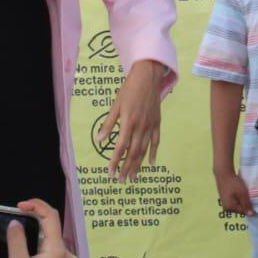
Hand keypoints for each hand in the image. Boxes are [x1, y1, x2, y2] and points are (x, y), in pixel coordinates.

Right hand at [6, 199, 74, 257]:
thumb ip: (16, 240)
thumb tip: (16, 223)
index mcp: (57, 249)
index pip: (50, 216)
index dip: (36, 205)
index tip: (19, 206)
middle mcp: (64, 255)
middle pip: (47, 231)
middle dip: (27, 235)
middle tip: (12, 235)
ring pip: (42, 248)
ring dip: (24, 257)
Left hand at [103, 60, 163, 181]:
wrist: (148, 77)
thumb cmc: (129, 89)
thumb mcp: (115, 105)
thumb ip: (108, 124)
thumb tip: (99, 140)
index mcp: (128, 122)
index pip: (120, 147)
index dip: (115, 161)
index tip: (109, 172)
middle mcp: (140, 126)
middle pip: (133, 152)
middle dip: (126, 168)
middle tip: (121, 181)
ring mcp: (150, 125)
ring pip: (144, 150)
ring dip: (138, 165)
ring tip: (133, 177)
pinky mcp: (157, 123)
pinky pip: (156, 141)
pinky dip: (153, 153)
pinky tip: (151, 163)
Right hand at [214, 169, 254, 215]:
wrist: (223, 173)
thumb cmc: (233, 183)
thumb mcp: (242, 193)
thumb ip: (246, 204)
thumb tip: (251, 215)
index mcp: (230, 208)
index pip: (244, 211)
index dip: (250, 206)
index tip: (253, 199)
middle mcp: (226, 208)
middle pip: (240, 209)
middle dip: (246, 203)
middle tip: (249, 195)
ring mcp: (225, 203)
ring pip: (238, 204)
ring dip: (242, 200)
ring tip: (245, 192)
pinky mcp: (225, 198)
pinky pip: (234, 201)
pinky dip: (238, 197)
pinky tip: (240, 191)